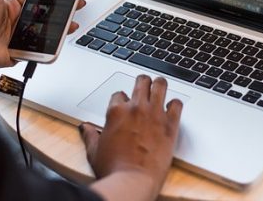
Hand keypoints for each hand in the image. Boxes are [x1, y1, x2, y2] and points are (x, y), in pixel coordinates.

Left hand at [0, 0, 85, 85]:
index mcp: (13, 5)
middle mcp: (19, 20)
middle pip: (46, 14)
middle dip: (63, 9)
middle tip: (77, 4)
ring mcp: (22, 36)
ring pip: (47, 31)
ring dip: (61, 27)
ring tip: (73, 22)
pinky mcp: (23, 50)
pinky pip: (40, 47)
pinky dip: (51, 45)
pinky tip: (61, 38)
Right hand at [80, 75, 182, 199]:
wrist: (132, 181)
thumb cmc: (113, 169)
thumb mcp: (94, 151)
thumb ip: (90, 135)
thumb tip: (85, 128)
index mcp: (116, 111)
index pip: (119, 94)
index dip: (122, 99)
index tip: (125, 105)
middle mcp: (136, 108)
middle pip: (141, 82)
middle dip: (142, 82)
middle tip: (144, 86)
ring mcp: (154, 114)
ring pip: (160, 85)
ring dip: (159, 85)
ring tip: (160, 87)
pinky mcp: (170, 124)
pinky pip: (177, 104)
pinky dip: (175, 104)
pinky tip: (172, 108)